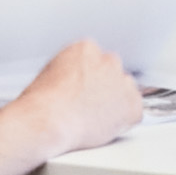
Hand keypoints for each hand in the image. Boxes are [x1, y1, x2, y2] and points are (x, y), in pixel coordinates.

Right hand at [0, 37, 143, 164]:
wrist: (48, 121)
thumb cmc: (42, 103)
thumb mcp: (50, 73)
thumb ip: (71, 71)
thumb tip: (77, 81)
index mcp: (86, 49)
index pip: (95, 59)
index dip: (88, 78)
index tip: (82, 90)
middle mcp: (109, 61)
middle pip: (112, 72)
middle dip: (103, 87)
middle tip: (88, 105)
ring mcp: (123, 82)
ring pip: (125, 90)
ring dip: (115, 102)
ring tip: (93, 118)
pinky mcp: (133, 105)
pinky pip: (134, 112)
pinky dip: (123, 120)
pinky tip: (104, 126)